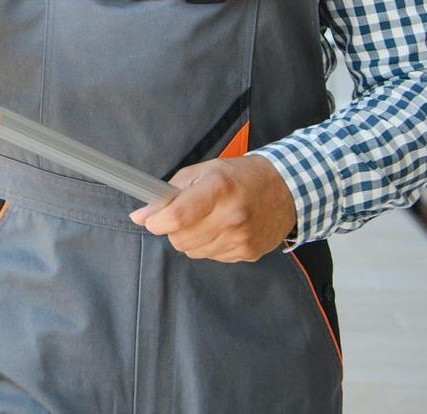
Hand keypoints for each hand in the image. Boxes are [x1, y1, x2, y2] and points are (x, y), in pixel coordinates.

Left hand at [128, 156, 296, 262]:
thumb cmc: (240, 176)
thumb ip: (169, 192)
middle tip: (181, 216)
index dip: (157, 221)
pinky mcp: (249, 253)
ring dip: (191, 239)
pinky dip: (209, 246)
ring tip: (207, 220)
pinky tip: (222, 229)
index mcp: (218, 188)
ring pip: (193, 252)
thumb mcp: (204, 171)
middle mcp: (232, 215)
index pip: (177, 217)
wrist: (287, 189)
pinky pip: (212, 257)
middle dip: (172, 229)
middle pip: (181, 239)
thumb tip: (140, 215)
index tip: (150, 219)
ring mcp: (242, 238)